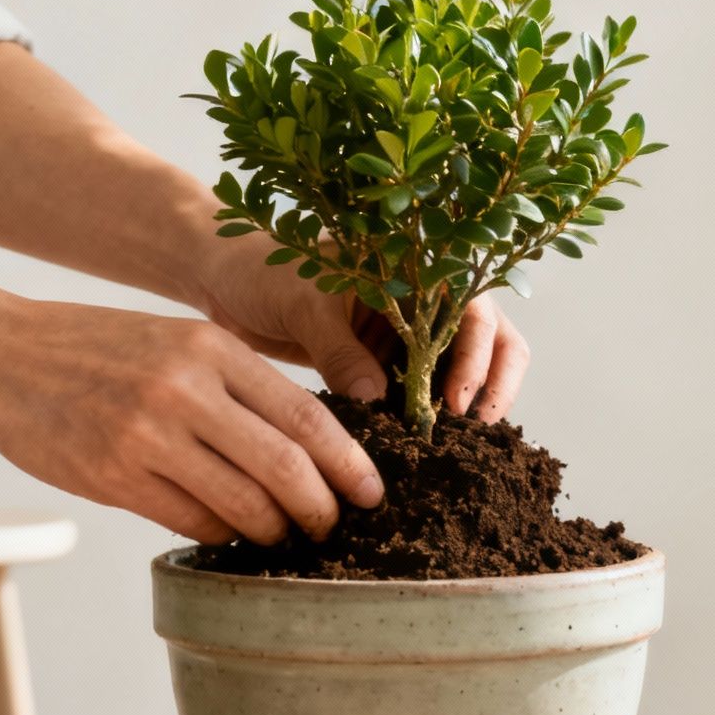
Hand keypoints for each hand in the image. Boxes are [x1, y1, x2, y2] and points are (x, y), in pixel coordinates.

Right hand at [0, 297, 383, 544]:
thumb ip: (240, 387)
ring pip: (242, 503)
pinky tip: (230, 533)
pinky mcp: (112, 475)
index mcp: (212, 348)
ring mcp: (146, 435)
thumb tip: (309, 450)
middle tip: (332, 525)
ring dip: (274, 529)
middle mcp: (184, 389)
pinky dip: (223, 534)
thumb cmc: (100, 350)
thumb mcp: (178, 342)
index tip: (372, 492)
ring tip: (283, 534)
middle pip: (285, 467)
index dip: (349, 463)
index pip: (307, 417)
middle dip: (321, 507)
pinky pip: (191, 521)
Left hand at [193, 237, 531, 420]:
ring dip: (464, 405)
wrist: (222, 281)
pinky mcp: (384, 364)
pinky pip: (419, 392)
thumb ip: (340, 350)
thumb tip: (376, 399)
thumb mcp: (304, 304)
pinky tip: (415, 444)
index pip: (474, 309)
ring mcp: (407, 334)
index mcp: (415, 269)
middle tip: (473, 429)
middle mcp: (423, 300)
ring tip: (451, 445)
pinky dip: (424, 417)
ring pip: (461, 369)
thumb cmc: (263, 270)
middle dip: (492, 384)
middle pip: (491, 340)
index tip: (455, 401)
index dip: (478, 355)